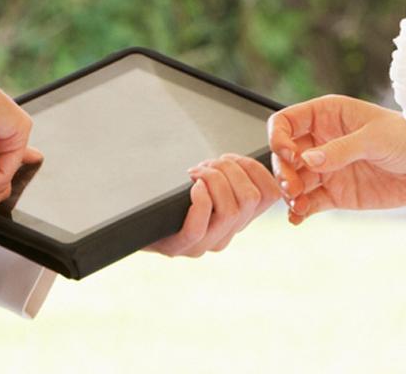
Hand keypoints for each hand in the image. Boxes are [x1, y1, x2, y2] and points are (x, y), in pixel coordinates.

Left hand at [147, 153, 277, 256]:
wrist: (135, 227)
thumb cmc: (170, 200)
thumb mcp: (206, 186)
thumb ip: (226, 178)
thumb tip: (238, 158)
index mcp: (238, 218)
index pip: (270, 195)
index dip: (257, 169)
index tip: (234, 158)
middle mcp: (227, 234)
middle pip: (251, 199)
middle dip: (231, 169)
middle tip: (209, 163)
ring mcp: (205, 244)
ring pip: (231, 211)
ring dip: (214, 180)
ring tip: (196, 172)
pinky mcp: (181, 247)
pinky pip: (200, 226)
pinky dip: (200, 200)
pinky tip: (192, 187)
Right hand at [269, 95, 405, 222]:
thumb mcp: (375, 139)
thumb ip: (341, 149)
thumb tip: (306, 159)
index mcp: (327, 115)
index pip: (287, 122)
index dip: (280, 138)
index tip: (290, 156)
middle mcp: (322, 141)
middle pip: (285, 154)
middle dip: (283, 171)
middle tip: (293, 187)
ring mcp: (328, 168)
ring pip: (294, 180)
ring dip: (289, 193)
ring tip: (297, 205)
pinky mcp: (337, 193)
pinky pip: (310, 202)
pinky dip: (300, 210)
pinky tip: (298, 218)